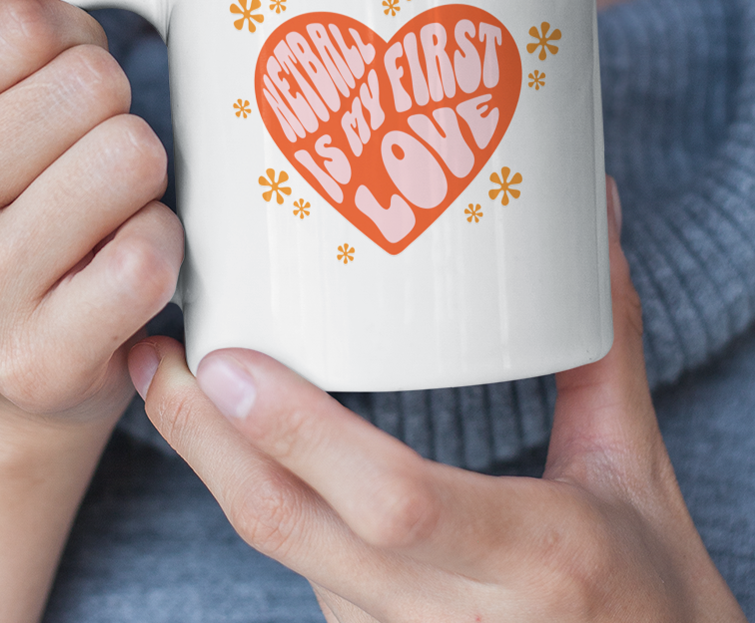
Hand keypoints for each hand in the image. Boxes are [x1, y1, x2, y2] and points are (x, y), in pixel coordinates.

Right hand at [0, 0, 182, 433]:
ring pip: (132, 162)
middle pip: (92, 89)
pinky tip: (123, 268)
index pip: (29, 25)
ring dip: (142, 185)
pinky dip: (160, 251)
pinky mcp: (41, 356)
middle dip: (112, 117)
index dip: (76, 47)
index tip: (63, 92)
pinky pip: (152, 253)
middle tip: (88, 165)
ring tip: (104, 215)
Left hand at [130, 178, 744, 621]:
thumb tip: (594, 225)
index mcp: (536, 558)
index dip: (300, 433)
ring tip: (173, 381)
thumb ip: (601, 344)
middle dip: (205, 441)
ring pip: (282, 550)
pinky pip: (300, 568)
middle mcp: (456, 616)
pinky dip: (256, 498)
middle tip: (158, 358)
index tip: (225, 362)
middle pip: (293, 528)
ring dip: (216, 466)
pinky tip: (228, 441)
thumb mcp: (634, 467)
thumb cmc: (650, 590)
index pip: (394, 500)